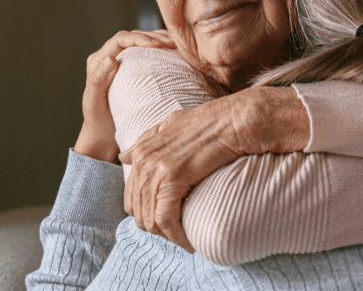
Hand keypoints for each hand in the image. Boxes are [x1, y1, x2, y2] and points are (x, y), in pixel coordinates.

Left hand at [74, 30, 174, 162]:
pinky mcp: (134, 69)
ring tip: (178, 44)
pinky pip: (148, 54)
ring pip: (142, 43)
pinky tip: (176, 53)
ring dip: (160, 40)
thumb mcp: (93, 102)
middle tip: (174, 42)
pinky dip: (162, 50)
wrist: (102, 135)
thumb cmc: (97, 121)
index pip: (120, 40)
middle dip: (154, 36)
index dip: (139, 38)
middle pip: (133, 37)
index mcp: (98, 60)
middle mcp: (109, 57)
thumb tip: (111, 59)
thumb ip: (98, 80)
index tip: (157, 45)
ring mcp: (123, 62)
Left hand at [118, 86, 308, 250]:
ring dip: (167, 235)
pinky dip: (176, 235)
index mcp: (143, 148)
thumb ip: (148, 140)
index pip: (131, 195)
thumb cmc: (215, 121)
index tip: (167, 223)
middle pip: (137, 210)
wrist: (238, 118)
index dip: (147, 214)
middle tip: (177, 236)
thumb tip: (124, 155)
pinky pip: (165, 218)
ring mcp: (156, 167)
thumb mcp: (174, 125)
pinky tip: (188, 243)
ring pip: (150, 218)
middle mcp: (144, 158)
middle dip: (156, 228)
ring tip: (184, 241)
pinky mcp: (173, 178)